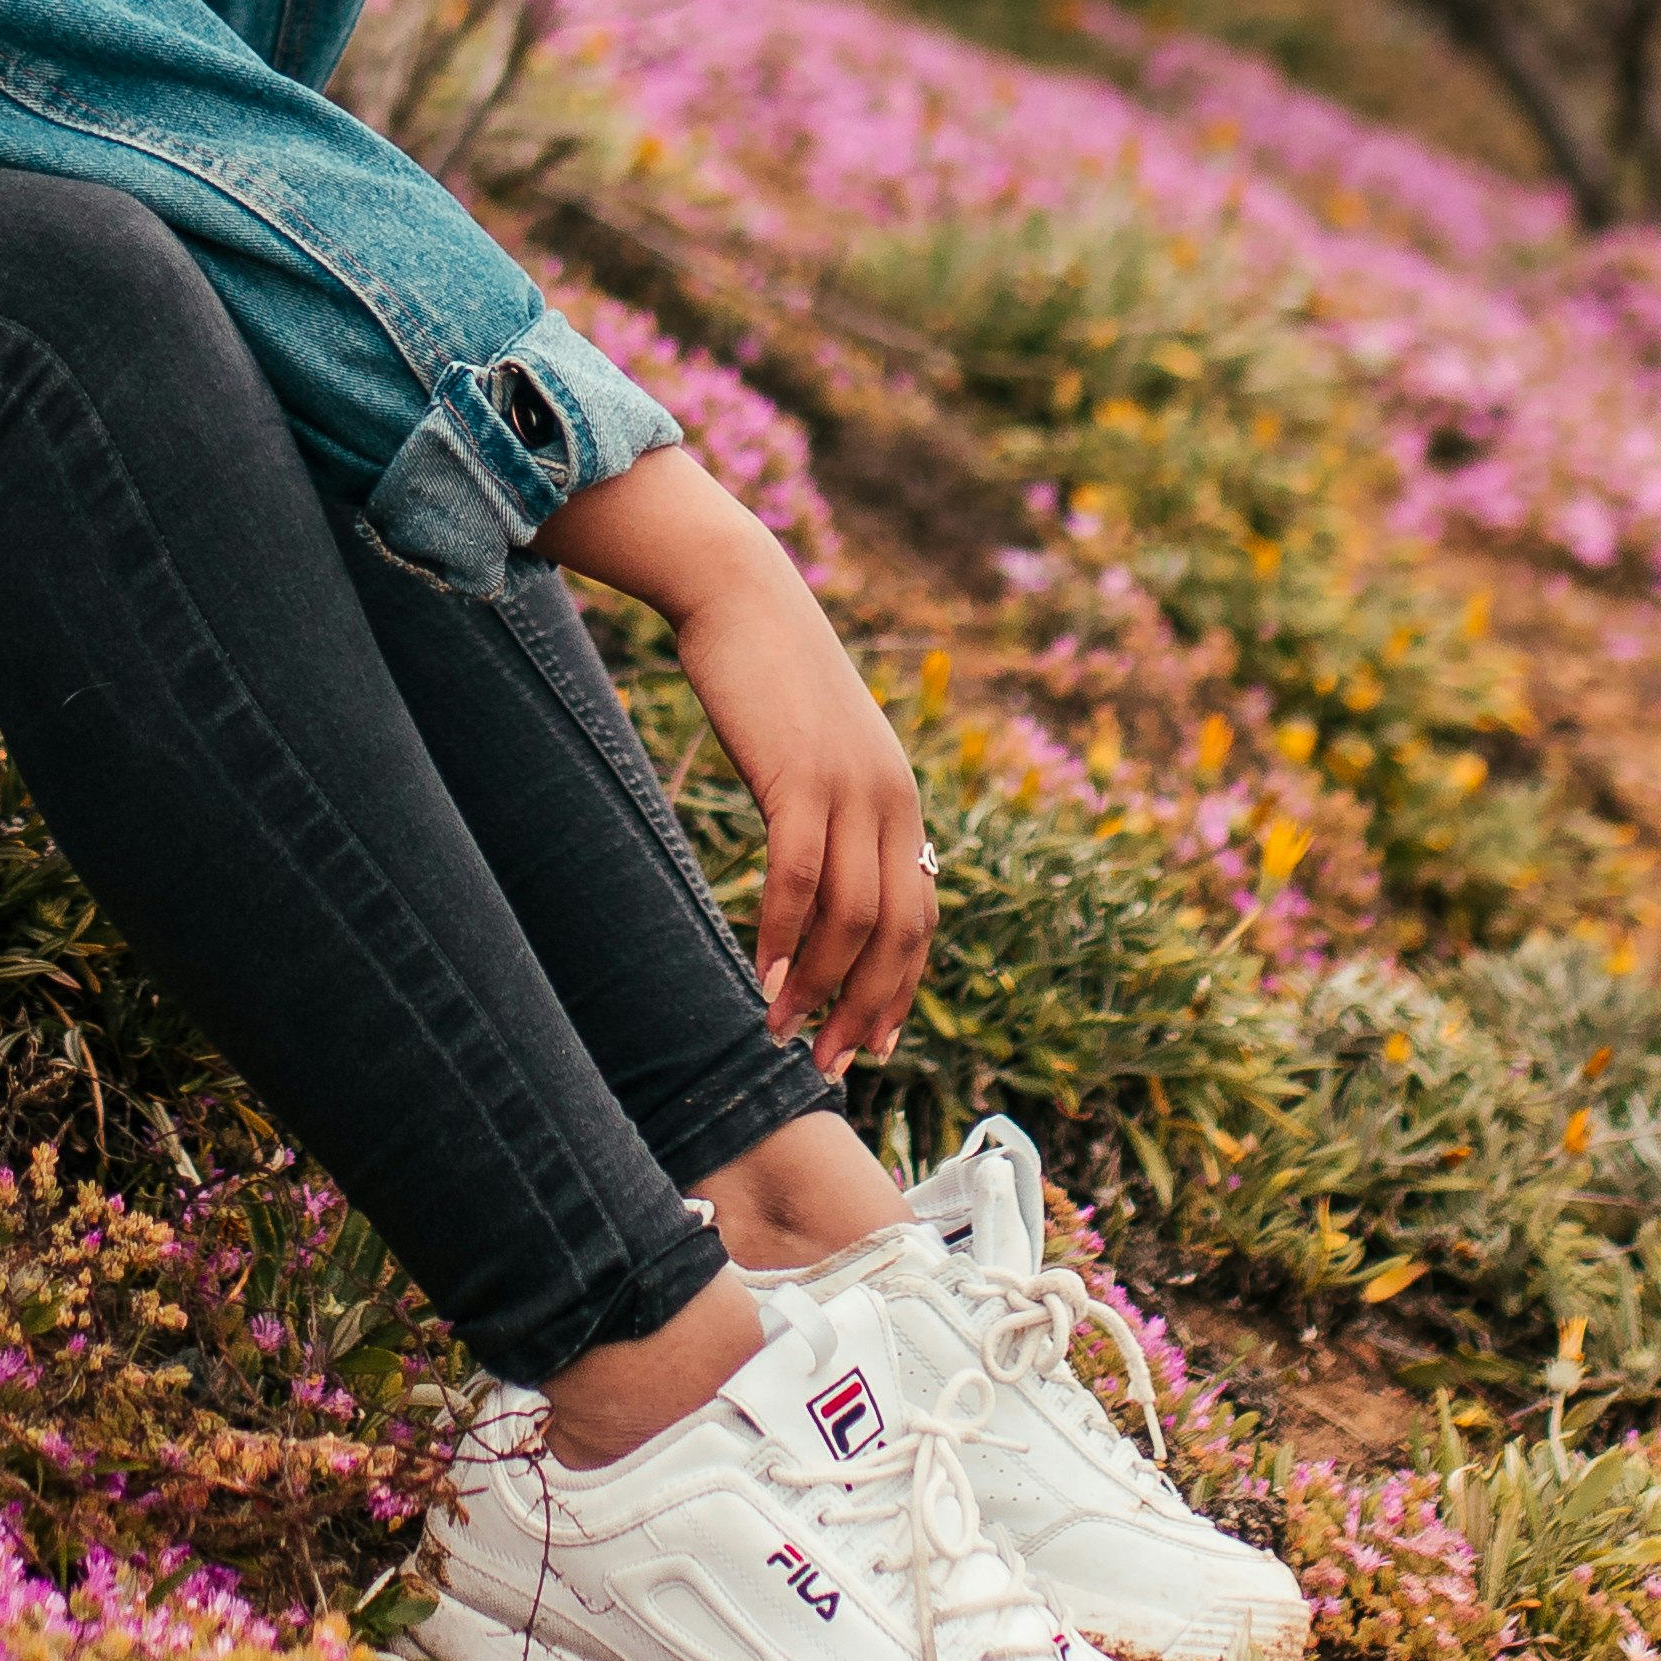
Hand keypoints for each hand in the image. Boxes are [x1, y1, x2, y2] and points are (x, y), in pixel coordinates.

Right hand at [533, 450, 933, 1074]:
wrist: (741, 594)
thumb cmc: (766, 678)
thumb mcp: (814, 754)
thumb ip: (828, 814)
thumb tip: (815, 884)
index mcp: (900, 798)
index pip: (920, 915)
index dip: (901, 988)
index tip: (875, 1044)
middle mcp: (892, 799)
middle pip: (898, 931)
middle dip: (868, 1008)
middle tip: (833, 1066)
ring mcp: (852, 787)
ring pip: (853, 917)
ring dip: (818, 987)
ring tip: (783, 1033)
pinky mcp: (802, 775)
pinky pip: (800, 877)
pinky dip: (781, 935)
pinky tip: (760, 974)